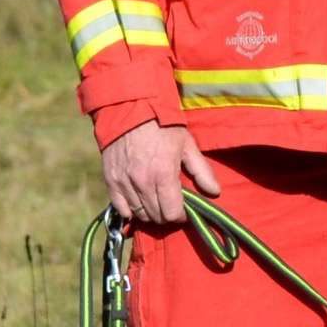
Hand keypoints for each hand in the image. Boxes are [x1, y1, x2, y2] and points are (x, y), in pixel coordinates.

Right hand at [101, 119, 220, 225]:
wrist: (130, 110)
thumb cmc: (162, 126)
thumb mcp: (187, 144)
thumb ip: (202, 171)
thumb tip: (215, 192)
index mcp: (164, 175)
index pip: (172, 213)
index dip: (180, 215)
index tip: (183, 210)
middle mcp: (143, 183)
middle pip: (156, 216)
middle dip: (166, 214)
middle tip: (170, 205)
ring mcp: (125, 182)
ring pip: (139, 214)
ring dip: (150, 212)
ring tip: (156, 202)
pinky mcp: (111, 180)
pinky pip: (121, 208)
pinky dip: (130, 210)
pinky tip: (138, 201)